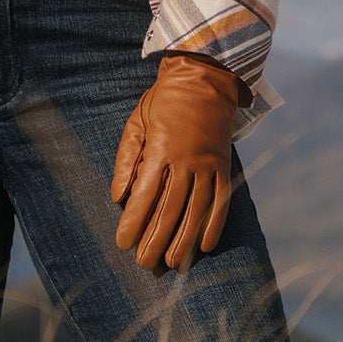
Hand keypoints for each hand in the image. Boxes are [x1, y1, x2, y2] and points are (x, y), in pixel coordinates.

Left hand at [110, 53, 241, 272]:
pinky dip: (214, 225)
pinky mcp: (224, 166)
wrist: (203, 77)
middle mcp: (185, 161)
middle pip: (169, 209)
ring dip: (184, 240)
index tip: (123, 243)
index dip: (133, 223)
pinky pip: (220, 201)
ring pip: (196, 211)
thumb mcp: (135, 123)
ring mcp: (207, 164)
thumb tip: (118, 197)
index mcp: (159, 150)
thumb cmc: (162, 101)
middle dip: (155, 240)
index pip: (144, 195)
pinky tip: (205, 246)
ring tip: (173, 264)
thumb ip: (126, 160)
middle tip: (145, 264)